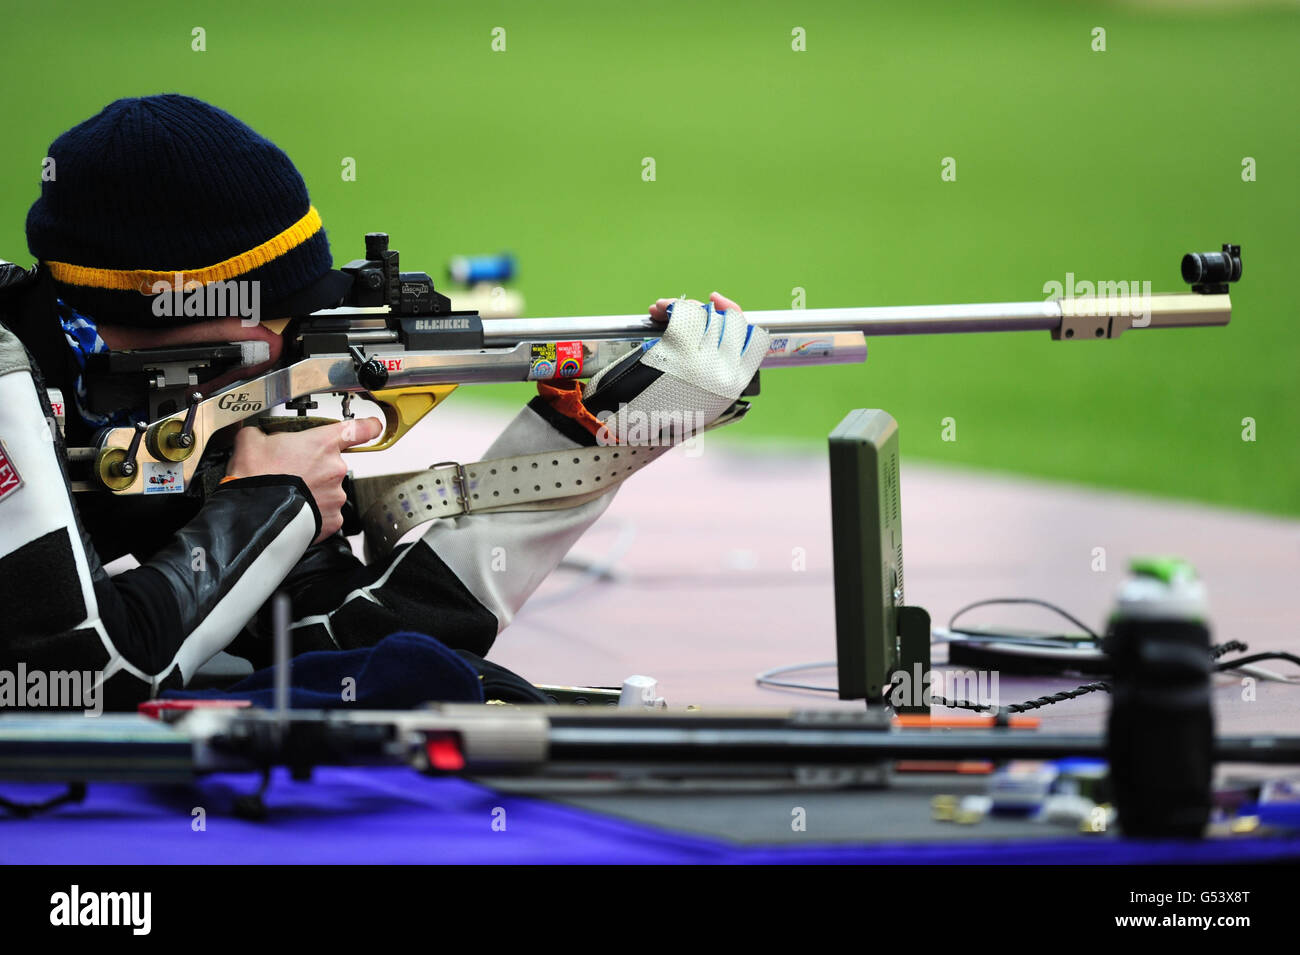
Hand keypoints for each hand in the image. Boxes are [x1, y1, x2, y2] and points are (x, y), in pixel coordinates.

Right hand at [226, 417, 382, 542]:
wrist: (251, 514)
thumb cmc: (255, 477)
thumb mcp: (252, 440)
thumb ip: (265, 433)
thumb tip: (261, 435)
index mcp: (323, 444)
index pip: (360, 429)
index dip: (368, 426)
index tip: (372, 427)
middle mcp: (336, 468)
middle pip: (332, 463)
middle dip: (314, 467)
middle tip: (291, 473)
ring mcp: (336, 495)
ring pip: (328, 489)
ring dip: (313, 490)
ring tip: (289, 493)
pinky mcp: (333, 519)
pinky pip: (326, 512)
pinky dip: (313, 511)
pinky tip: (295, 508)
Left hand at [581, 291, 768, 443]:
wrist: (633, 428)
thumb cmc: (660, 415)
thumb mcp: (699, 401)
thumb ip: (712, 372)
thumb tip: (715, 323)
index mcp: (734, 386)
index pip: (755, 340)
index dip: (736, 316)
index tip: (717, 305)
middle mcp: (725, 372)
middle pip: (729, 321)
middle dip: (706, 309)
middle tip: (682, 311)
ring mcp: (703, 361)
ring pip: (706, 315)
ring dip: (682, 306)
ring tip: (663, 309)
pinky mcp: (679, 351)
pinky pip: (683, 315)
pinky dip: (669, 307)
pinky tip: (658, 310)